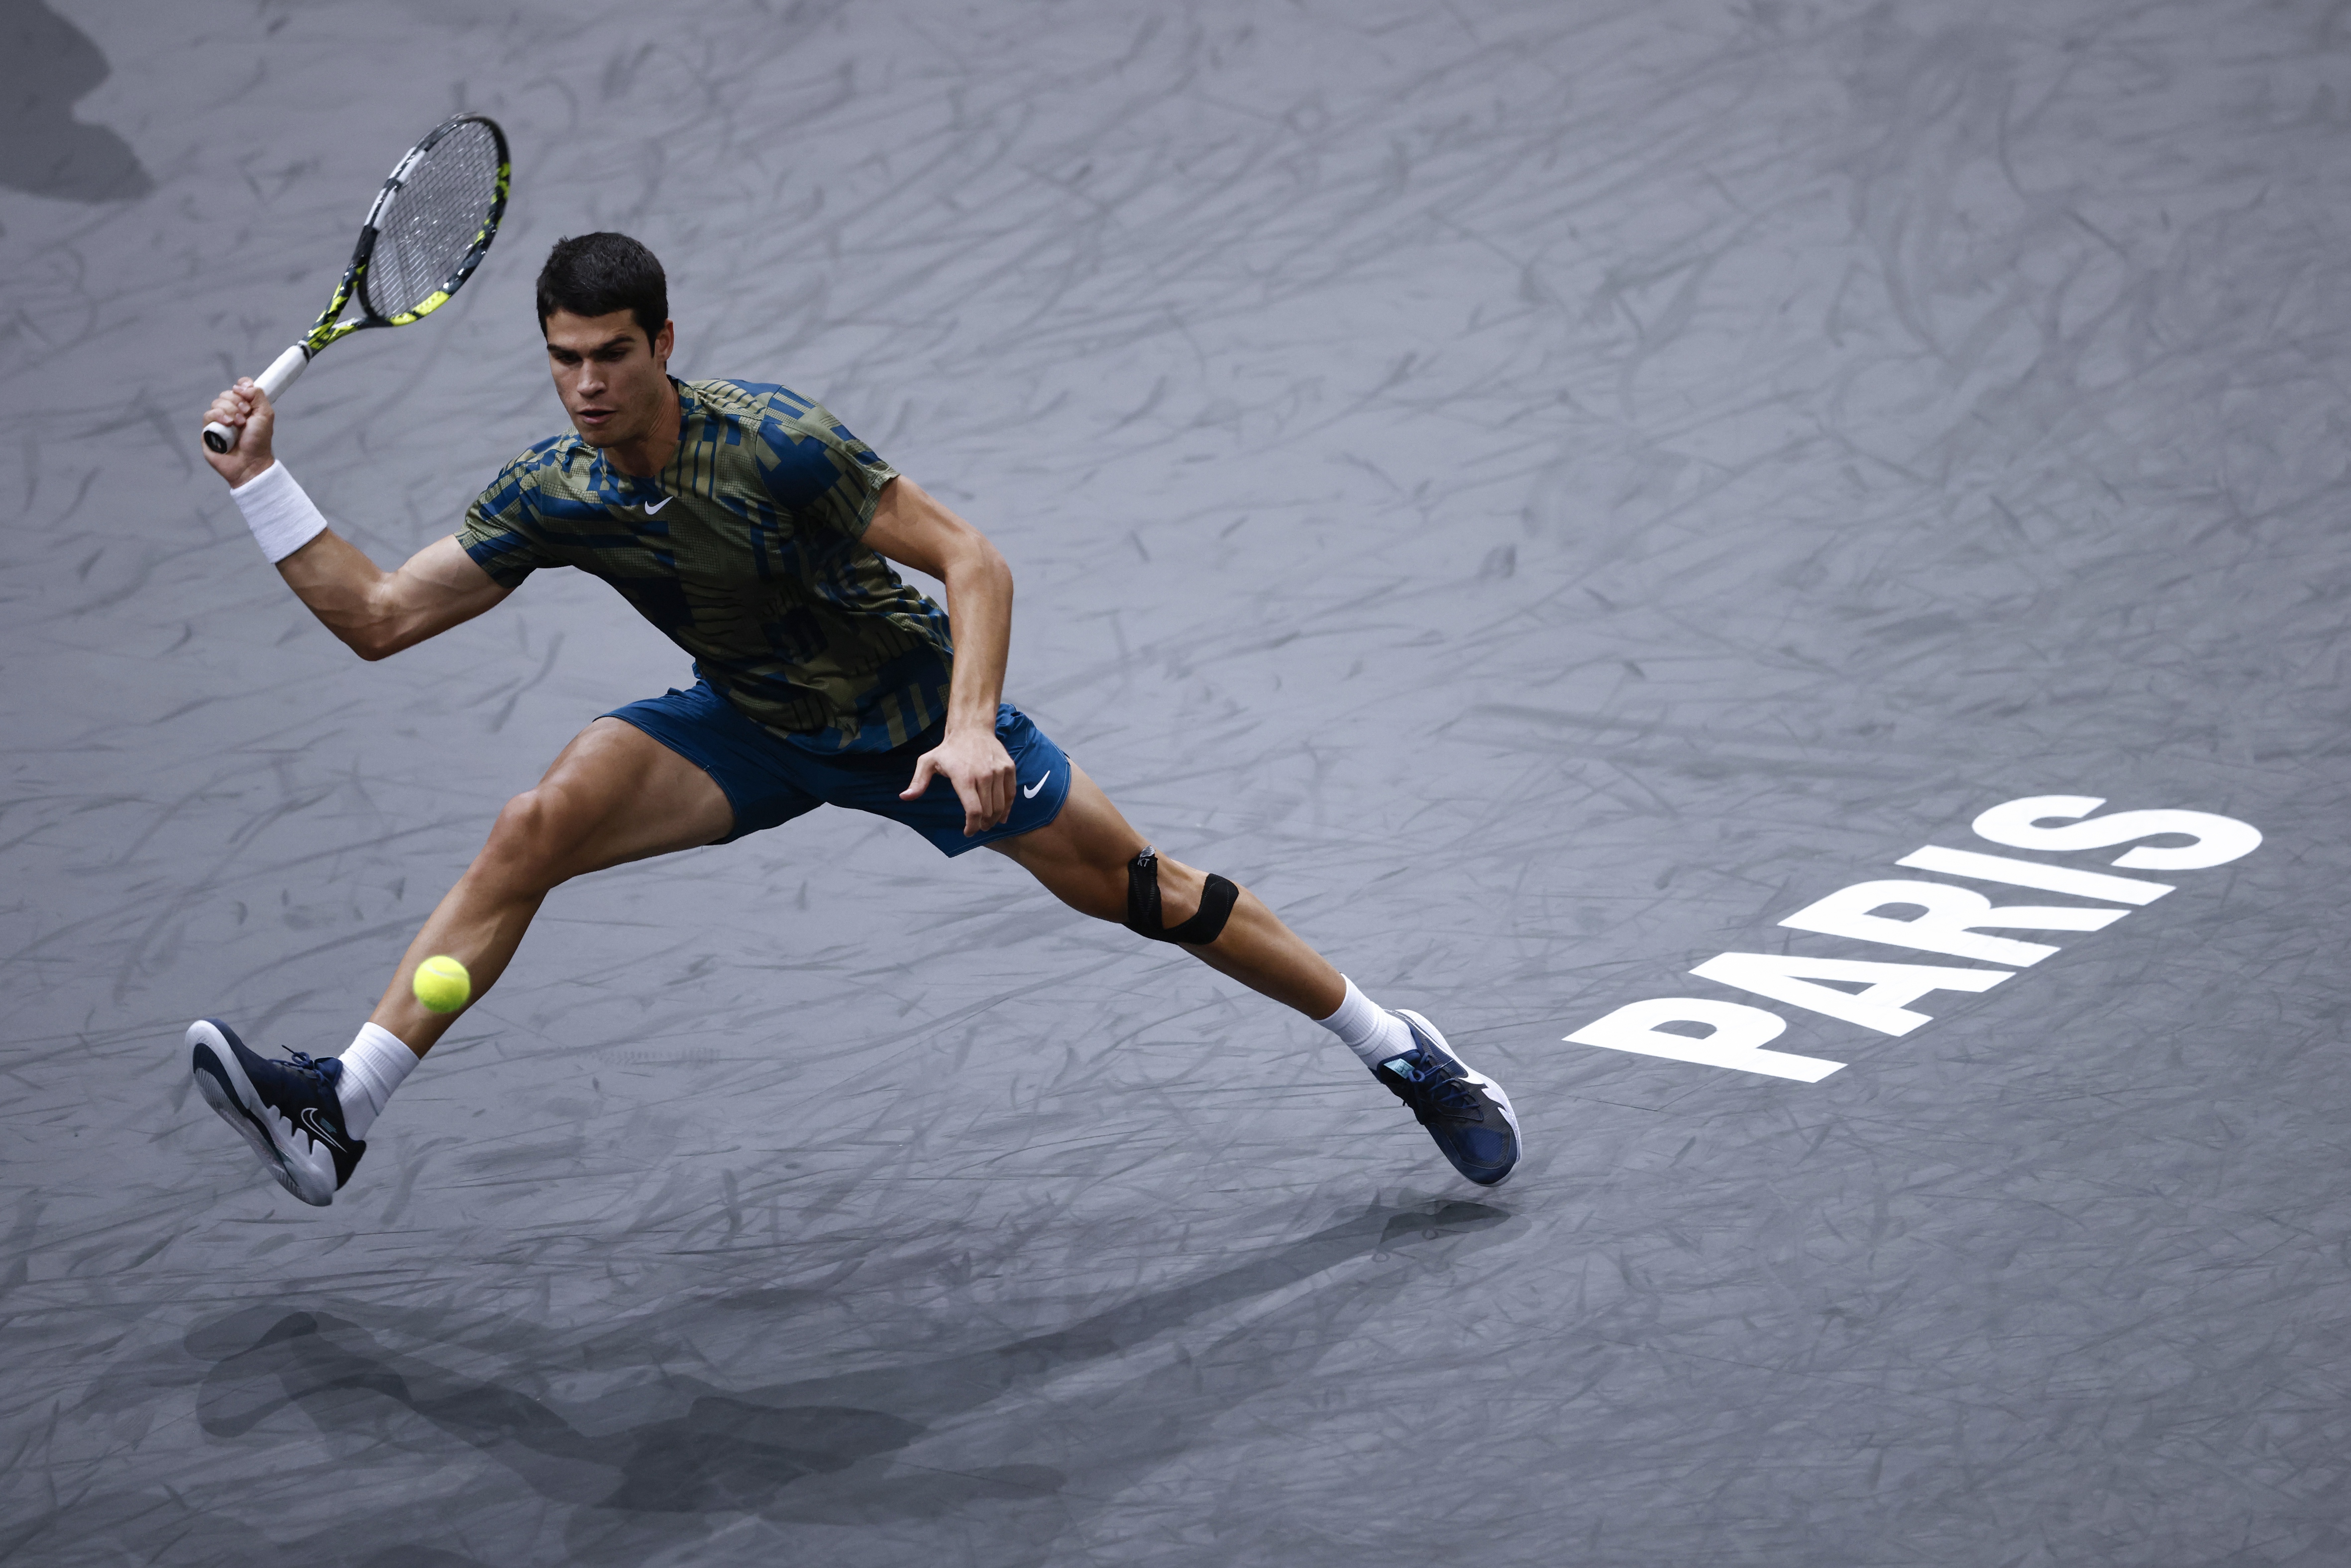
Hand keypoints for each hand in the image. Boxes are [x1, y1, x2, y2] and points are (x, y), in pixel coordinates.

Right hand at [202, 379, 275, 486]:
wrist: (250, 462)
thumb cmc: (259, 441)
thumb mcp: (266, 415)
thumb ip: (258, 395)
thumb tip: (242, 385)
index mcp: (246, 407)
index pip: (239, 387)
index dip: (242, 386)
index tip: (247, 394)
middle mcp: (232, 412)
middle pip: (227, 393)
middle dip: (237, 402)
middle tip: (245, 415)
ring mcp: (219, 421)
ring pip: (216, 402)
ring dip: (229, 410)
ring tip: (238, 424)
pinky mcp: (208, 430)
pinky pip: (208, 414)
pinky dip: (218, 417)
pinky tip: (228, 425)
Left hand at [899, 723, 1016, 835]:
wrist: (972, 728)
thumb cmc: (949, 749)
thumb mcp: (927, 762)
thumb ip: (918, 782)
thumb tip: (904, 797)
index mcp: (964, 777)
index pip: (973, 810)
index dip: (971, 826)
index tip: (968, 832)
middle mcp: (984, 775)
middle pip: (988, 811)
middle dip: (983, 824)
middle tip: (978, 827)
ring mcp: (998, 771)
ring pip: (1000, 805)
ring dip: (995, 819)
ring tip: (988, 823)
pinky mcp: (1009, 768)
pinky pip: (1011, 794)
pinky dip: (1008, 807)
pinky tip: (1002, 814)